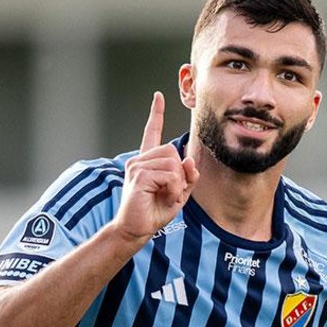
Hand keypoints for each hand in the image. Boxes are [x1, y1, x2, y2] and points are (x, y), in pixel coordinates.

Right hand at [114, 92, 198, 242]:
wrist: (136, 229)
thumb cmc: (154, 212)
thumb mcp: (178, 193)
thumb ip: (187, 176)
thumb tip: (190, 160)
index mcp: (148, 161)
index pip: (151, 132)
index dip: (156, 114)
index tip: (158, 97)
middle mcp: (140, 160)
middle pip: (172, 151)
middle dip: (179, 173)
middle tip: (170, 192)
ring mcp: (137, 165)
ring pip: (173, 163)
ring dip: (177, 183)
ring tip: (165, 196)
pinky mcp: (139, 175)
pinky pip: (169, 175)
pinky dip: (173, 188)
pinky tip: (164, 197)